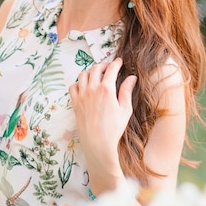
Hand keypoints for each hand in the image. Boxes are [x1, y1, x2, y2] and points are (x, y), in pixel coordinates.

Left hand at [69, 57, 136, 191]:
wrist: (97, 143)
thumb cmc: (114, 129)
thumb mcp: (125, 110)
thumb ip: (126, 91)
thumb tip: (131, 78)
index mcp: (106, 89)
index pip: (111, 69)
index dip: (116, 63)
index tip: (119, 61)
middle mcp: (92, 89)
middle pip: (96, 69)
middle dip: (103, 65)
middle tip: (109, 67)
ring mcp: (82, 95)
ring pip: (83, 75)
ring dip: (90, 72)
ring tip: (96, 75)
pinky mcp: (75, 103)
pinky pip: (73, 86)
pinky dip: (78, 83)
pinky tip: (84, 86)